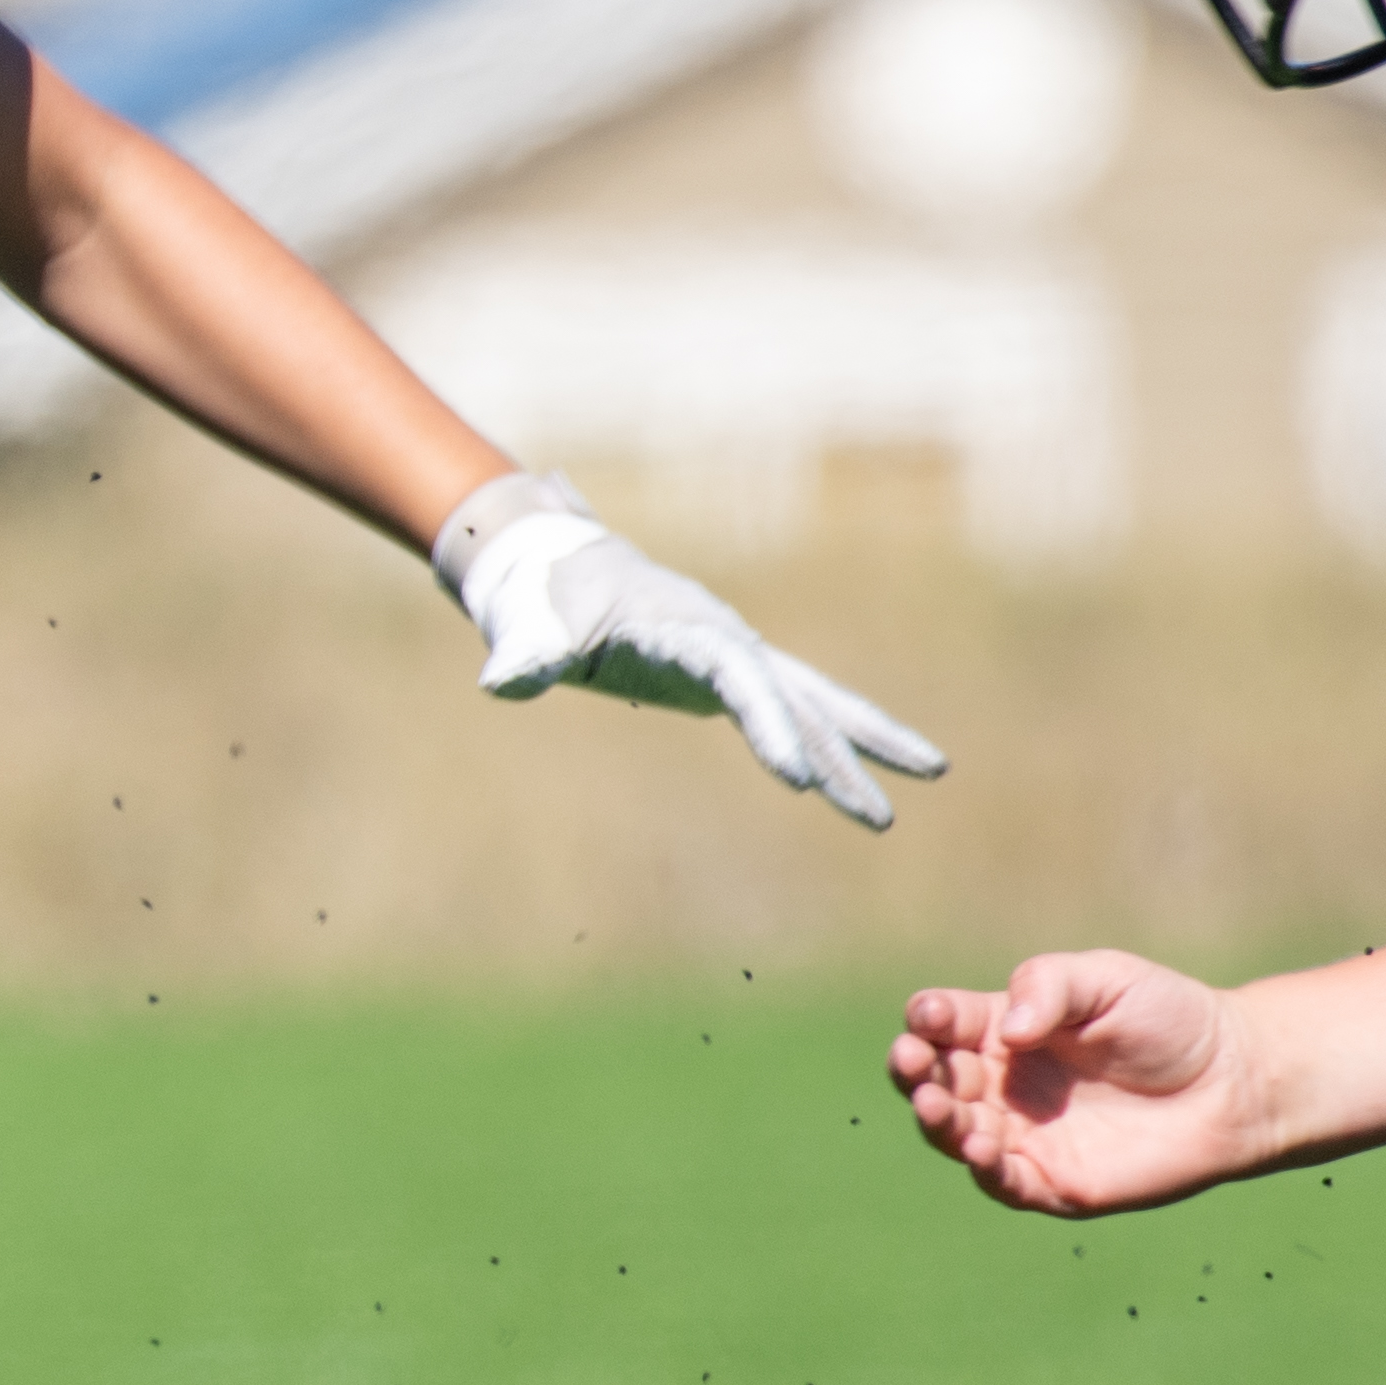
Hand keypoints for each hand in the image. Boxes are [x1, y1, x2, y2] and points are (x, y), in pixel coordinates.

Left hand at [427, 467, 948, 829]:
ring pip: (809, 707)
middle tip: (879, 818)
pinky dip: (820, 748)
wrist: (559, 564)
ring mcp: (734, 654)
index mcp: (684, 624)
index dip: (770, 724)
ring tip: (886, 820)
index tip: (795, 781)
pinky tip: (847, 791)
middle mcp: (724, 636)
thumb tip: (500, 682)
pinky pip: (789, 713)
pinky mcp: (730, 675)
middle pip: (799, 695)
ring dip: (850, 759)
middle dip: (844, 752)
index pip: (741, 676)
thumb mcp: (531, 625)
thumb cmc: (544, 596)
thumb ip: (526, 655)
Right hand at [887, 951, 1266, 1215]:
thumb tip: (1006, 1031)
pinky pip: (1003, 1183)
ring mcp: (1025, 1136)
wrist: (1234, 1081)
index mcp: (1005, 1030)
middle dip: (913, 1071)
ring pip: (956, 1134)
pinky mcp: (1055, 1182)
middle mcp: (1004, 1085)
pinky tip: (979, 1150)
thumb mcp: (1105, 979)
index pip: (944, 1024)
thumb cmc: (1169, 1019)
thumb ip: (1048, 988)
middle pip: (935, 1080)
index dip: (927, 1020)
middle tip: (911, 1062)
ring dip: (937, 1122)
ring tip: (937, 1105)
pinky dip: (984, 1171)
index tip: (932, 1016)